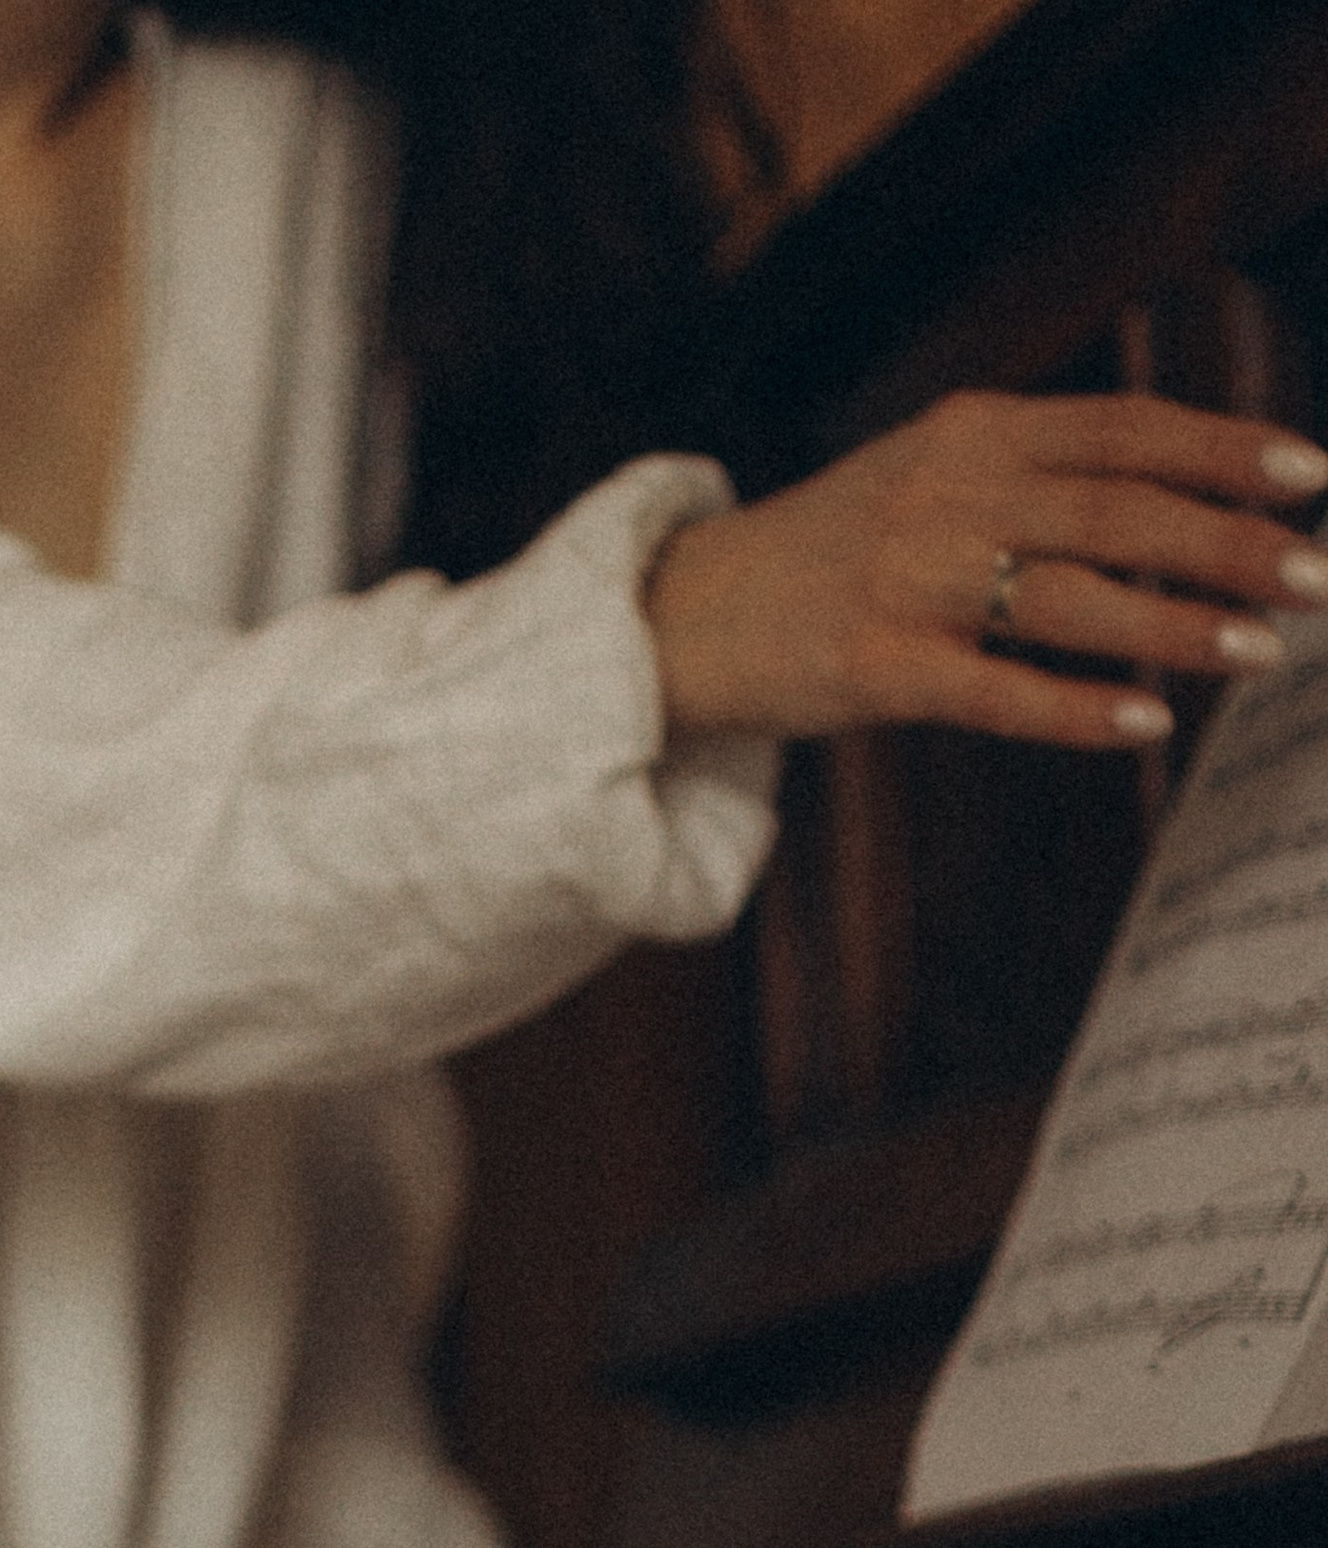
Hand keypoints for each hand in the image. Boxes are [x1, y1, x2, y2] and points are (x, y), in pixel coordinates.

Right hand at [647, 390, 1327, 749]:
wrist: (683, 616)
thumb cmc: (826, 554)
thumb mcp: (927, 475)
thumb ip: (1034, 472)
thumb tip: (1175, 495)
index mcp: (970, 431)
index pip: (1124, 428)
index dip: (1224, 447)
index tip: (1311, 474)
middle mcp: (945, 492)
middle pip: (1117, 506)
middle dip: (1228, 539)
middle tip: (1317, 572)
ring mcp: (907, 580)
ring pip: (1071, 595)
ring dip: (1178, 622)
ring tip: (1262, 646)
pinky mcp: (872, 669)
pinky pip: (996, 691)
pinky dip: (1077, 707)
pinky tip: (1146, 720)